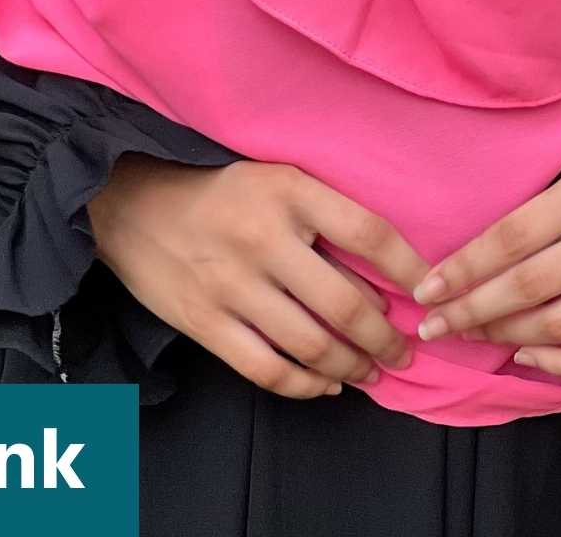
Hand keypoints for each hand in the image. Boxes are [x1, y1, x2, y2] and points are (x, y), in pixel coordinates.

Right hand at [87, 155, 427, 399]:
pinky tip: (326, 384)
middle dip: (387, 337)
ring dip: (353, 366)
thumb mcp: (273, 176)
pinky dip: (305, 385)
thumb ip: (322, 212)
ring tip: (372, 371)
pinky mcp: (205, 322)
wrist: (130, 199)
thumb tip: (383, 271)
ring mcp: (233, 285)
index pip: (368, 232)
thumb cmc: (217, 188)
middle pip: (346, 303)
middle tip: (406, 349)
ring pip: (312, 344)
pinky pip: (267, 369)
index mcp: (288, 190)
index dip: (409, 267)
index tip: (430, 291)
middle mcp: (264, 237)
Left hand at [408, 159, 560, 378]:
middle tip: (433, 325)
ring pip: (557, 324)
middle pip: (526, 285)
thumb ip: (542, 209)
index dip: (464, 266)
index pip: (511, 235)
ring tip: (472, 335)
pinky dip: (558, 364)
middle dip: (470, 309)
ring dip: (505, 335)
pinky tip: (526, 355)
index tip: (426, 288)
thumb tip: (472, 258)